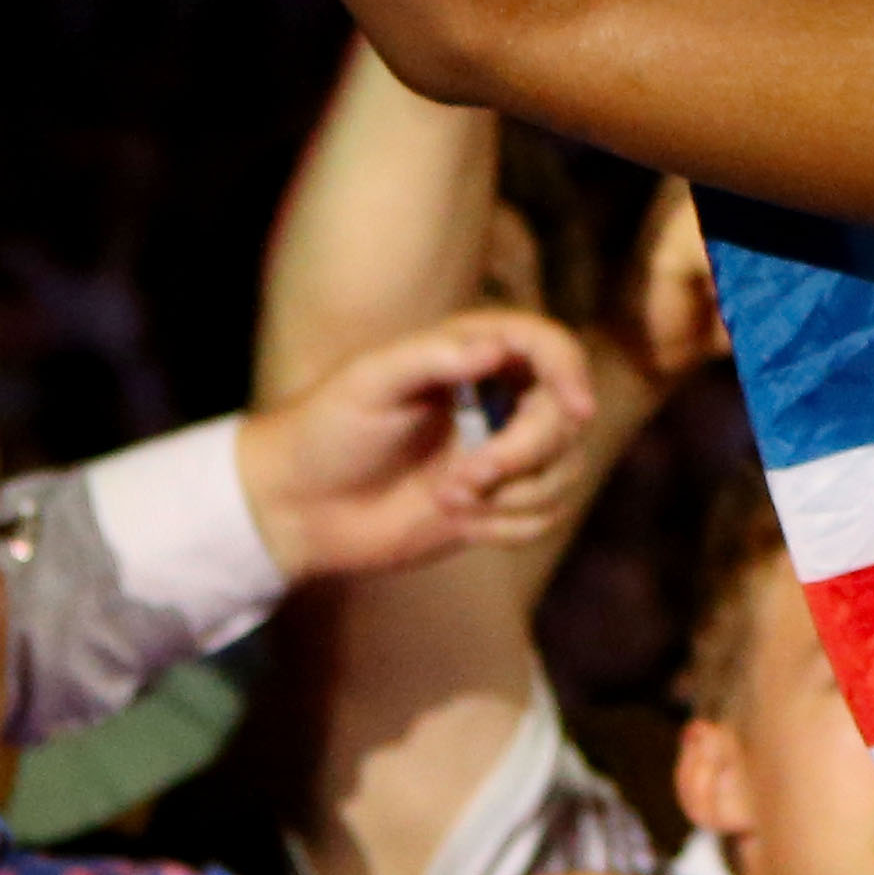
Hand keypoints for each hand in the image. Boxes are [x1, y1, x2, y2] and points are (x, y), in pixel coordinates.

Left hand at [231, 309, 602, 581]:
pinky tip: (458, 521)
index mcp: (472, 353)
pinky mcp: (501, 501)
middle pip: (565, 416)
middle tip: (467, 478)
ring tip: (449, 499)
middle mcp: (499, 398)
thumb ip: (432, 357)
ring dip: (515, 494)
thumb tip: (496, 349)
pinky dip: (508, 525)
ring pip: (565, 468)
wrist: (298, 510)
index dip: (573, 373)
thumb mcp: (368, 383)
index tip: (575, 410)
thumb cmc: (325, 433)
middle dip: (526, 453)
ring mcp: (503, 451)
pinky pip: (546, 515)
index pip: (551, 348)